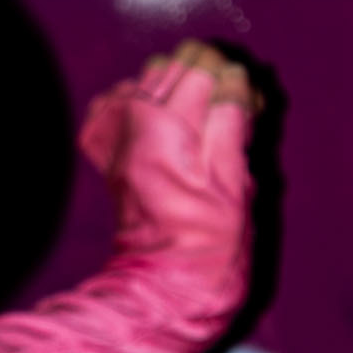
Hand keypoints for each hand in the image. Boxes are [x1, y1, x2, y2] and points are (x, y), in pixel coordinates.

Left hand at [78, 41, 255, 265]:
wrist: (162, 287)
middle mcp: (129, 122)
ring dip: (179, 90)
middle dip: (206, 80)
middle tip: (229, 115)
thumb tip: (234, 79)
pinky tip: (165, 128)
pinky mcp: (105, 151)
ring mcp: (112, 135)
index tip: (248, 104)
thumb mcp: (234, 186)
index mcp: (163, 127)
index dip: (232, 80)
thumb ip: (230, 125)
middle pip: (174, 65)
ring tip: (201, 127)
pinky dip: (144, 104)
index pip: (201, 67)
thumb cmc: (205, 248)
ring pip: (149, 78)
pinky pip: (119, 101)